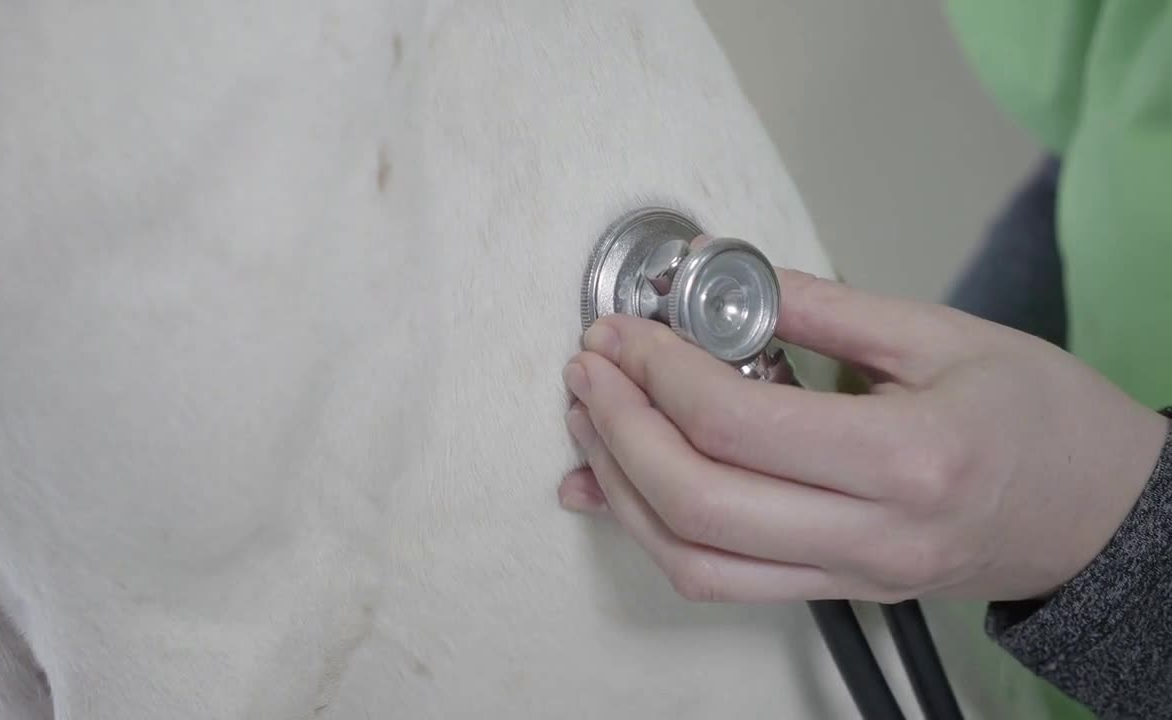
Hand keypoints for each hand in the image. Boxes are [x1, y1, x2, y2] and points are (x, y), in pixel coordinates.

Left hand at [558, 269, 1169, 603]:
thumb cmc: (1043, 419)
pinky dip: (652, 533)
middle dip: (618, 431)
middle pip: (697, 505)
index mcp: (907, 458)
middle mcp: (872, 535)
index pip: (737, 424)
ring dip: (620, 489)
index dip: (657, 372)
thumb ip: (823, 308)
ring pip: (693, 561)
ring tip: (588, 420)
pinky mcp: (835, 590)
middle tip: (589, 370)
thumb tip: (725, 276)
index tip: (622, 331)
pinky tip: (610, 489)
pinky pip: (721, 581)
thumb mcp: (943, 333)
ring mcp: (850, 577)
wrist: (1102, 514)